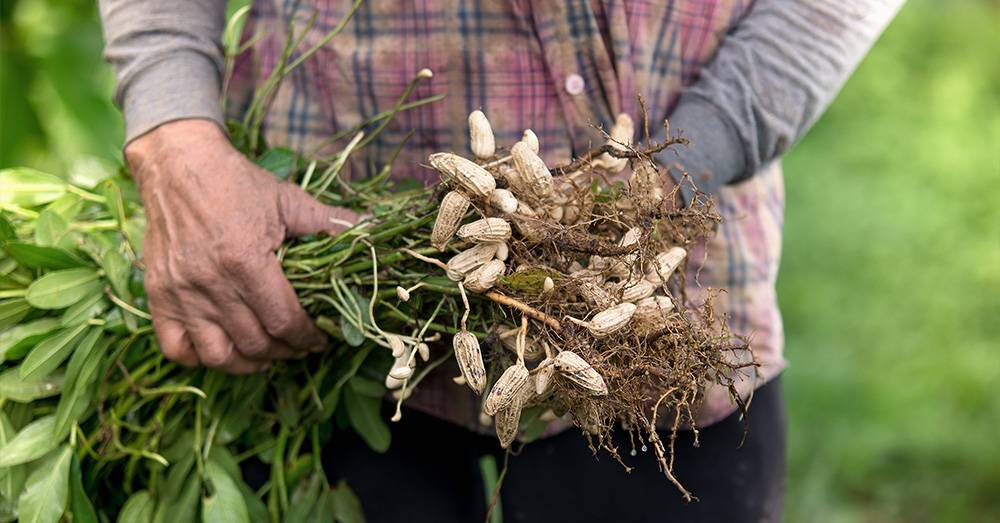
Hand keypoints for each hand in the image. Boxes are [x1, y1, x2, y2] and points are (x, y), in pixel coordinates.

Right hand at [126, 120, 356, 372]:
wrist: (178, 165)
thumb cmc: (237, 182)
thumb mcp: (288, 201)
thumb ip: (331, 223)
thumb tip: (374, 229)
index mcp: (246, 261)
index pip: (284, 321)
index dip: (308, 337)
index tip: (320, 339)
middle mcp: (211, 283)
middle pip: (256, 343)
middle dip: (286, 351)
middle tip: (299, 346)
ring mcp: (180, 294)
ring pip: (218, 355)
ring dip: (248, 363)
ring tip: (266, 356)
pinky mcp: (158, 296)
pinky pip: (175, 348)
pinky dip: (200, 358)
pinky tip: (222, 350)